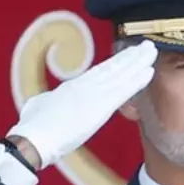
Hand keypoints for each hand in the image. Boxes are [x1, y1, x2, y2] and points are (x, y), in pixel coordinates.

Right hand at [6, 40, 156, 169]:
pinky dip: (136, 81)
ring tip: (151, 52)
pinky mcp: (101, 107)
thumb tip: (46, 102)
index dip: (116, 62)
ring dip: (138, 63)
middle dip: (130, 57)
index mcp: (73, 86)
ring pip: (120, 75)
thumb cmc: (33, 125)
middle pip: (113, 69)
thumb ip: (49, 100)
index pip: (100, 72)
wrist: (35, 138)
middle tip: (146, 46)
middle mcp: (86, 86)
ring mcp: (94, 95)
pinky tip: (148, 72)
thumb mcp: (39, 105)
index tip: (128, 54)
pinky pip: (123, 91)